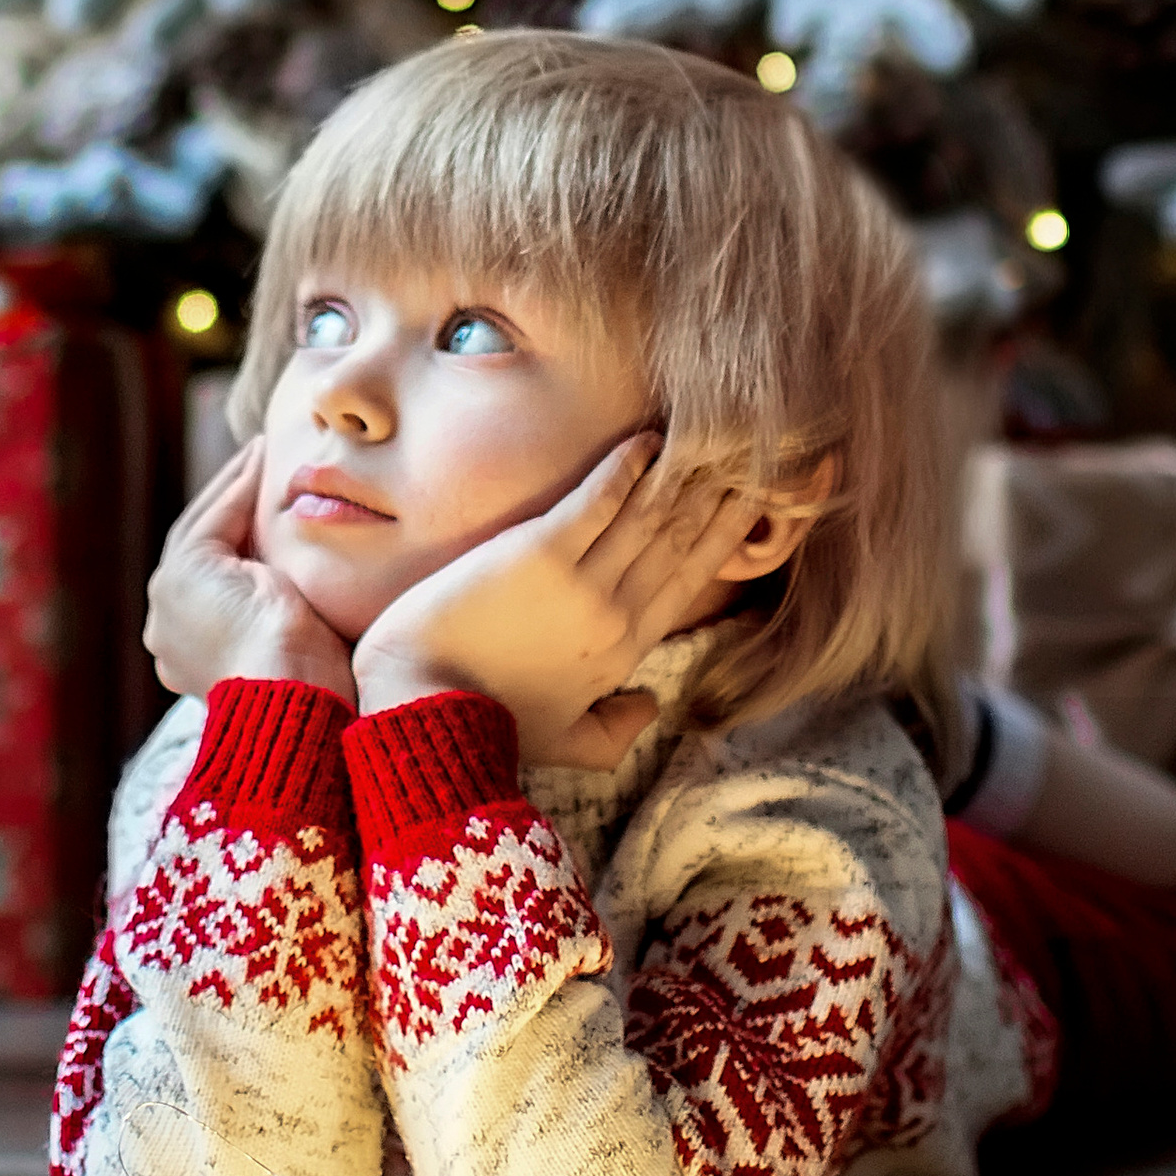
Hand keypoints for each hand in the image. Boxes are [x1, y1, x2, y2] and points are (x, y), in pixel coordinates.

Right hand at [144, 440, 355, 707]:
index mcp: (193, 659)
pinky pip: (214, 518)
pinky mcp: (183, 575)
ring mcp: (168, 603)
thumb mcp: (300, 648)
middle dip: (232, 510)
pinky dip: (238, 485)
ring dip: (234, 488)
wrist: (296, 701)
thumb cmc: (317, 693)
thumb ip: (292, 618)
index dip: (244, 544)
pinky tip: (261, 457)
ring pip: (203, 531)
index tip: (274, 510)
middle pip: (204, 554)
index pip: (219, 587)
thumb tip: (320, 594)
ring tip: (263, 454)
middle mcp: (169, 632)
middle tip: (262, 469)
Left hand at [350, 432, 755, 767]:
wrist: (421, 701)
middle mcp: (616, 615)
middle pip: (682, 539)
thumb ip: (617, 732)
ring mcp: (582, 583)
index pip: (690, 580)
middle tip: (752, 449)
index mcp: (624, 653)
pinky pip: (599, 499)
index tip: (755, 500)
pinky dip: (628, 466)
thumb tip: (652, 706)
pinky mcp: (539, 552)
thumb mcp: (565, 742)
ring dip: (684, 471)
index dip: (727, 536)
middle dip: (720, 491)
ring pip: (651, 515)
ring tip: (711, 434)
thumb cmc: (486, 723)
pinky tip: (649, 439)